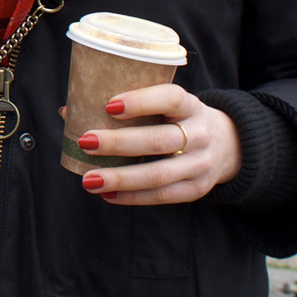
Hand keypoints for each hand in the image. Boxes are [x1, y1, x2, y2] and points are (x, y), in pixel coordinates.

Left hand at [73, 83, 240, 206]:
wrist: (228, 145)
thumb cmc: (180, 120)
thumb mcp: (166, 105)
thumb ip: (127, 106)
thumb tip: (68, 111)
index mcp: (191, 105)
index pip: (171, 99)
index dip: (141, 101)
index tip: (109, 105)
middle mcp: (200, 134)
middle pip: (160, 141)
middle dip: (119, 143)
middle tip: (86, 141)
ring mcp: (201, 164)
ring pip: (159, 174)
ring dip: (121, 177)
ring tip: (89, 179)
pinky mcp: (196, 189)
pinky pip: (162, 196)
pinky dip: (132, 197)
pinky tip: (107, 194)